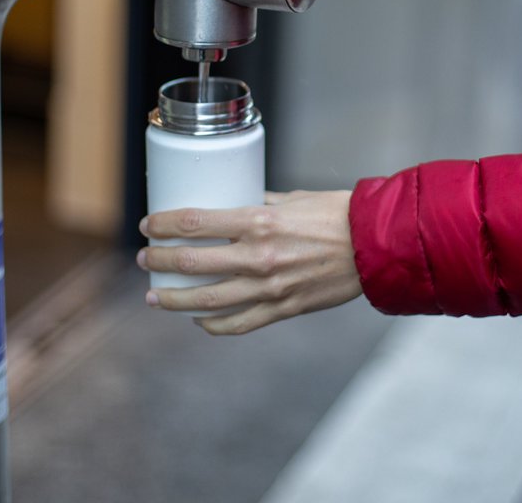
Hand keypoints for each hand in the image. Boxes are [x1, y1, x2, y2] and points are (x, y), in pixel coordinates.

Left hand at [138, 189, 362, 334]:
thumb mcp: (293, 198)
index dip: (163, 224)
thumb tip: (238, 200)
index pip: (194, 223)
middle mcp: (258, 256)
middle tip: (145, 258)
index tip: (148, 225)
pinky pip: (237, 324)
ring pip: (205, 301)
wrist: (375, 246)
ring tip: (154, 296)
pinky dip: (212, 324)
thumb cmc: (337, 215)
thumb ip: (262, 203)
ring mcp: (269, 288)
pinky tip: (198, 318)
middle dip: (158, 261)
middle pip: (190, 263)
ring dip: (172, 299)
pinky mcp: (282, 309)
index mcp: (258, 222)